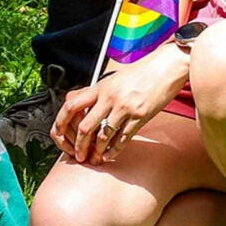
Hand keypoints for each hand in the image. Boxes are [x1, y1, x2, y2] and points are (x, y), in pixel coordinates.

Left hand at [49, 51, 187, 165]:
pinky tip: (110, 155)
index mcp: (101, 87)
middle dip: (79, 145)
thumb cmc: (141, 72)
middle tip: (78, 155)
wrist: (166, 67)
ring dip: (96, 151)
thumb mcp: (115, 79)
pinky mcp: (140, 116)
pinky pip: (123, 138)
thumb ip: (100, 92)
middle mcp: (109, 97)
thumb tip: (84, 104)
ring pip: (103, 136)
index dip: (61, 121)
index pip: (71, 104)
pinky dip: (114, 150)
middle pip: (85, 127)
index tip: (59, 133)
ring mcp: (124, 107)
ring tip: (94, 158)